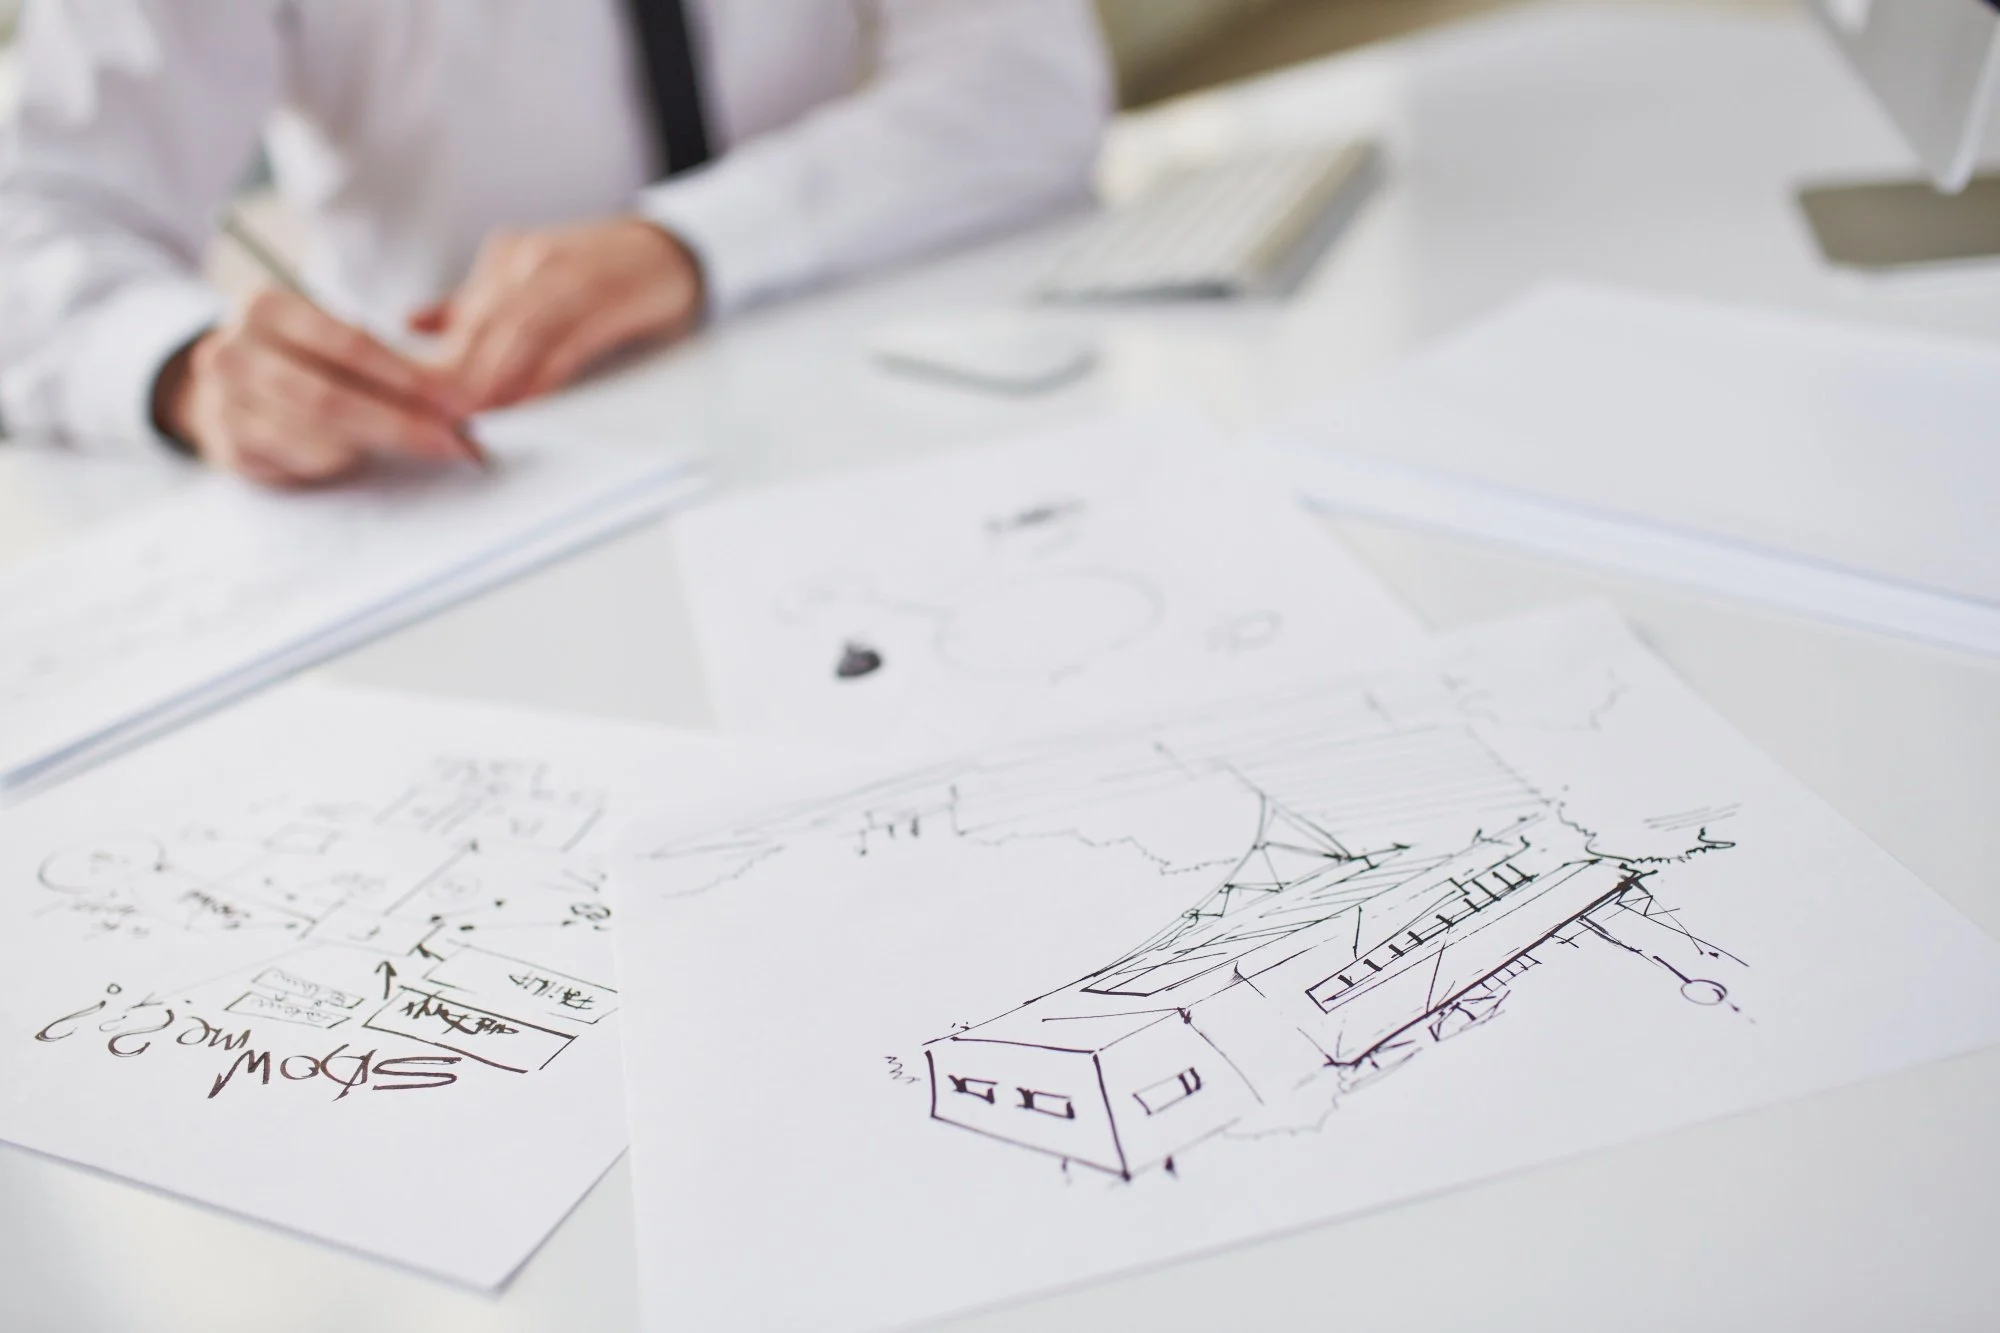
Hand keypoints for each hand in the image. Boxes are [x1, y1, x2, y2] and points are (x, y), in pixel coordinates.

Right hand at [153, 289, 475, 486]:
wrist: (227, 387)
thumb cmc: (301, 358)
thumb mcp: (329, 338)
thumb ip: (378, 358)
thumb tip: (452, 399)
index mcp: (268, 306)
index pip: (350, 344)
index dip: (408, 377)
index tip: (456, 401)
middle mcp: (234, 350)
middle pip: (331, 397)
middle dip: (400, 423)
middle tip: (453, 441)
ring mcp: (224, 400)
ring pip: (314, 436)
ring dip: (375, 447)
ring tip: (421, 448)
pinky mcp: (230, 446)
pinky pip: (297, 463)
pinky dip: (339, 464)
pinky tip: (364, 459)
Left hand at [413, 217, 703, 412]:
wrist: (673, 253)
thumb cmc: (602, 275)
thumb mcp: (534, 281)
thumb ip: (476, 304)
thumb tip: (412, 323)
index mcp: (509, 257)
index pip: (462, 319)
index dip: (437, 364)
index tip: (419, 405)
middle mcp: (533, 259)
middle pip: (483, 326)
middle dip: (457, 378)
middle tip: (439, 419)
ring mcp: (572, 274)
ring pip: (519, 333)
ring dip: (494, 380)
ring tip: (475, 418)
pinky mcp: (610, 296)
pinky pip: (566, 340)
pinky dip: (541, 374)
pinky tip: (524, 402)